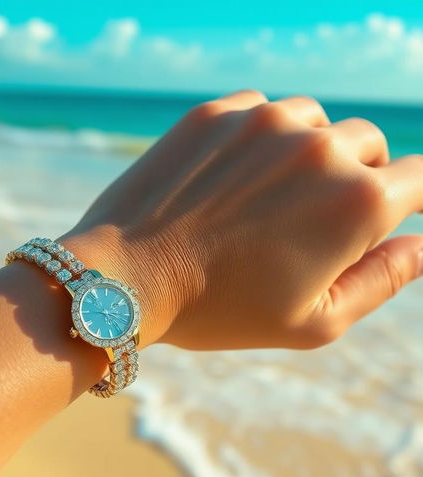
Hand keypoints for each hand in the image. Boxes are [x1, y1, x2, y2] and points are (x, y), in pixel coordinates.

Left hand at [61, 90, 422, 350]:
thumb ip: (382, 280)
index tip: (380, 215)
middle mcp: (321, 146)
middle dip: (352, 179)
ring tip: (262, 201)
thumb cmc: (220, 310)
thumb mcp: (314, 321)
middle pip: (368, 146)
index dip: (408, 198)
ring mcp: (266, 120)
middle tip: (304, 222)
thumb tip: (422, 244)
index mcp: (358, 202)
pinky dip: (259, 139)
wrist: (127, 279)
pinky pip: (262, 111)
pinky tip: (228, 179)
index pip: (420, 179)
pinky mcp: (218, 111)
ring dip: (305, 153)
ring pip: (315, 122)